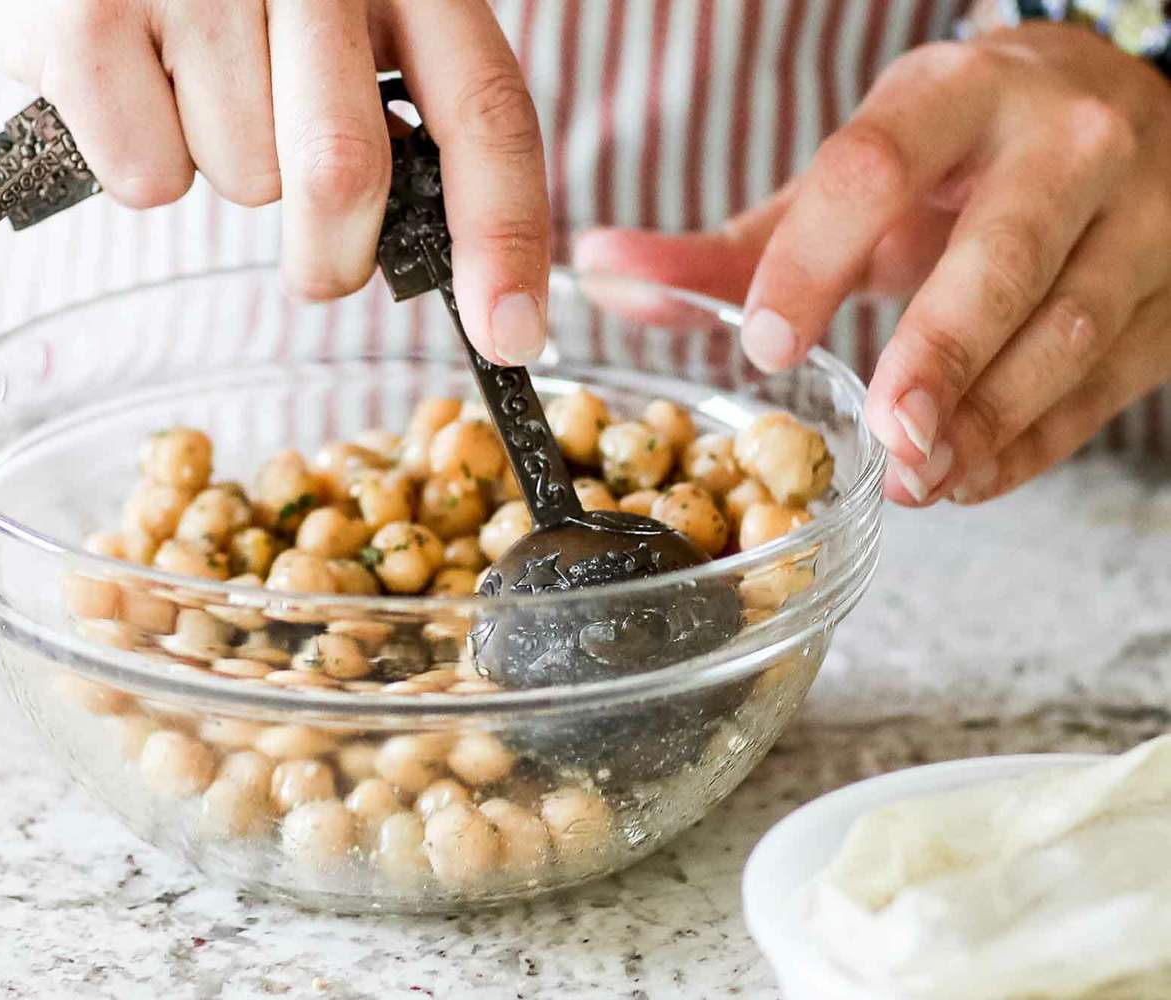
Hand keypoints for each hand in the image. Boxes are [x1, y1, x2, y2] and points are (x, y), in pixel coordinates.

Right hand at [0, 0, 550, 363]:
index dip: (504, 233)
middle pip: (345, 173)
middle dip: (332, 255)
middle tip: (315, 263)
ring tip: (191, 91)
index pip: (484, 111)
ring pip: (244, 181)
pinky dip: (140, 166)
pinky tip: (131, 90)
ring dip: (223, 172)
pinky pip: (149, 178)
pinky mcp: (90, 14)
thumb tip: (444, 254)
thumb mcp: (337, 25)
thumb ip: (393, 111)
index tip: (510, 334)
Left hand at [576, 25, 1170, 506]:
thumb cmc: (957, 158)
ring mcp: (1142, 215)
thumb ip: (732, 246)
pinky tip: (968, 478)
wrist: (1118, 115)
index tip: (764, 345)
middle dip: (937, 357)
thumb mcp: (852, 180)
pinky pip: (1105, 384)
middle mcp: (1065, 142)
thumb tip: (592, 273)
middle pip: (996, 260)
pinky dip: (1034, 444)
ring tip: (916, 477)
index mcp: (956, 95)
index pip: (876, 170)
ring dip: (987, 419)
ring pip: (1067, 330)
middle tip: (883, 436)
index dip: (812, 263)